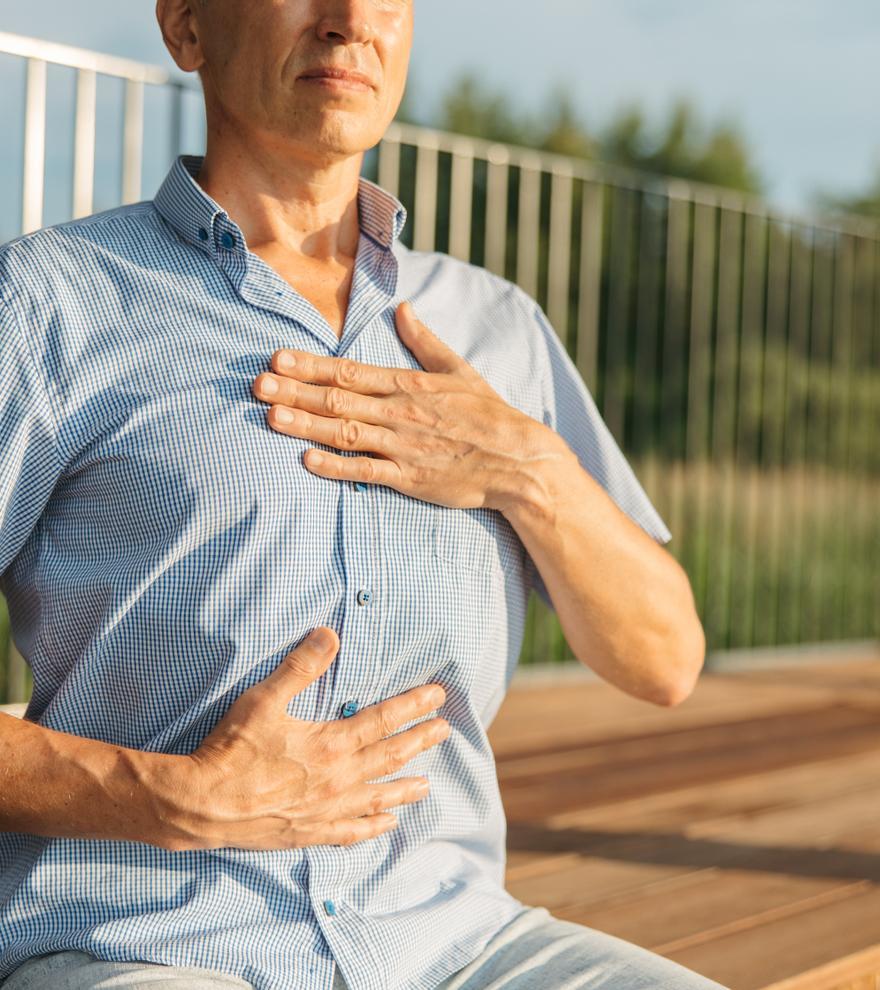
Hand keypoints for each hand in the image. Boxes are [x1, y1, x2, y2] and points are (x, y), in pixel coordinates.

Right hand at [157, 626, 449, 850]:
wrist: (200, 805)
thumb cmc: (231, 749)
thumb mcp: (263, 699)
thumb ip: (300, 667)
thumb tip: (329, 634)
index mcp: (331, 744)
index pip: (384, 720)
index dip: (413, 706)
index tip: (438, 696)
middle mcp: (338, 779)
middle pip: (390, 756)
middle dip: (420, 741)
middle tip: (444, 731)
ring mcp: (327, 810)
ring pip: (379, 797)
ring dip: (405, 788)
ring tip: (428, 785)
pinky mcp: (309, 833)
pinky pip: (351, 832)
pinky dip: (373, 827)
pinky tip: (387, 825)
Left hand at [251, 301, 563, 513]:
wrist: (519, 460)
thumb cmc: (489, 415)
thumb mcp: (460, 370)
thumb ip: (425, 341)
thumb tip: (404, 308)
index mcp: (409, 383)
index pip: (350, 371)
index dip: (310, 365)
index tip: (278, 357)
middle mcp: (401, 411)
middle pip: (338, 399)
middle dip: (294, 391)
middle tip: (256, 384)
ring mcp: (403, 446)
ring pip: (345, 433)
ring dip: (305, 425)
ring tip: (270, 417)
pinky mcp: (410, 478)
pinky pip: (367, 472)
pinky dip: (336, 467)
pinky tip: (307, 461)